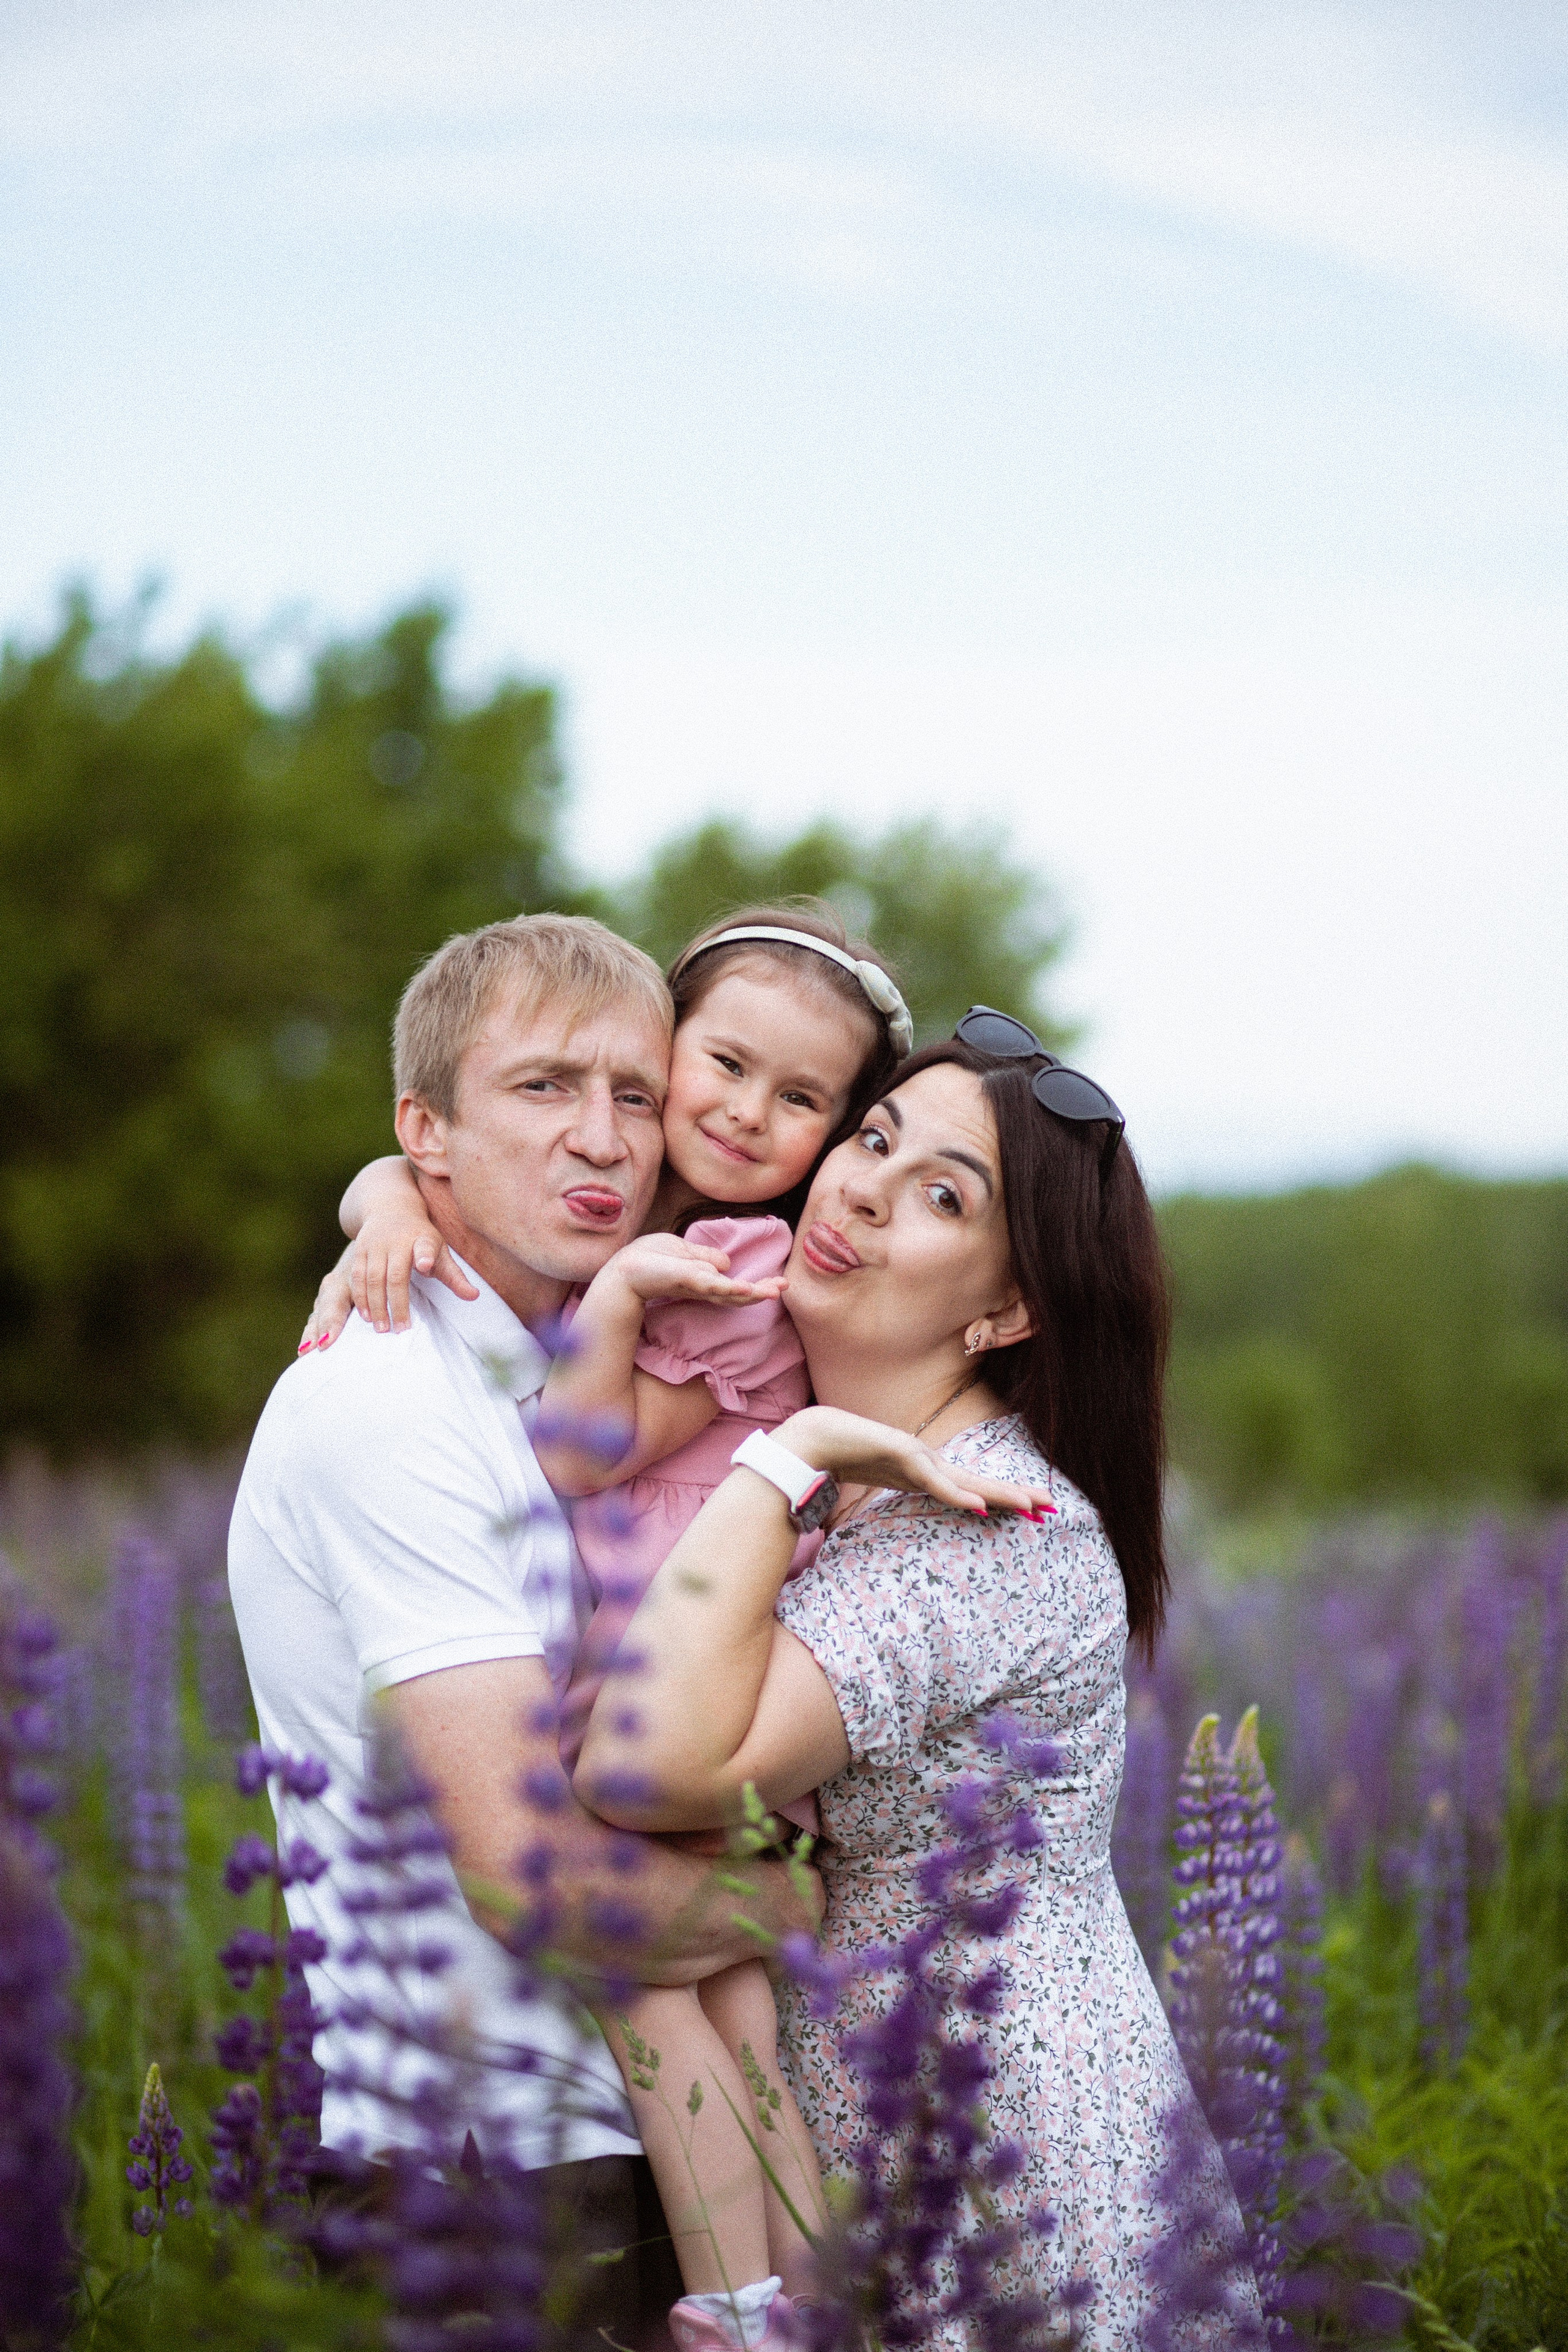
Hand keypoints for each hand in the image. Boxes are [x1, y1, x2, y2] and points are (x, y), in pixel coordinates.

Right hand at [297, 1218, 479, 1350]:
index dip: (425, 1255)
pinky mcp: (359, 1250)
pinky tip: (366, 1316)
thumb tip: (474, 1297)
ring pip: (373, 1279)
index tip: (425, 1265)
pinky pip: (357, 1277)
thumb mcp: (440, 1251)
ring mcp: (376, 1245)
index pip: (425, 1247)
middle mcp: (397, 1241)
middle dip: (398, 1304)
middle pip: (395, 1276)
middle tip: (401, 1330)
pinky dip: (361, 1297)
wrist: (390, 1208)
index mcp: (422, 1239)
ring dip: (376, 1306)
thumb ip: (454, 1276)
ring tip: (382, 1329)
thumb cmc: (421, 1237)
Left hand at [596, 1232, 786, 1311]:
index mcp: (705, 1281)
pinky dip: (730, 1287)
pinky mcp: (688, 1281)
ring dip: (754, 1292)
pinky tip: (747, 1288)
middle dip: (763, 1291)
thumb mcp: (684, 1252)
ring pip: (730, 1291)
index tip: (780, 1284)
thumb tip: (727, 1263)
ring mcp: (697, 1285)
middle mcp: (704, 1287)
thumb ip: (706, 1257)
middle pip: (739, 1292)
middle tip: (786, 1288)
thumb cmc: (650, 1260)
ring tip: (775, 1291)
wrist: (625, 1270)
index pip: (736, 1286)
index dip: (757, 1286)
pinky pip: (714, 1284)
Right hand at [770, 1405, 1056, 1521]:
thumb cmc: (841, 1460)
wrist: (811, 1439)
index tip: (1033, 1510)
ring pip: (966, 1480)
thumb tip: (915, 1515)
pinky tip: (979, 1505)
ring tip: (1031, 1505)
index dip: (1003, 1497)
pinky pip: (933, 1481)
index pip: (972, 1486)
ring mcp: (915, 1456)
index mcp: (925, 1471)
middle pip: (979, 1481)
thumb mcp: (880, 1483)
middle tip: (1051, 1507)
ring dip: (1000, 1493)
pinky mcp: (899, 1454)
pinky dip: (958, 1493)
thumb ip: (900, 1492)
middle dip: (1016, 1494)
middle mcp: (927, 1462)